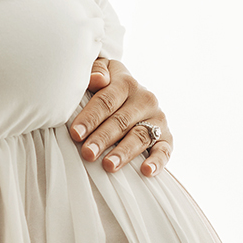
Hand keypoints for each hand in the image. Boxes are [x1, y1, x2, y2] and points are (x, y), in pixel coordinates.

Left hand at [70, 58, 173, 176]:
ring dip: (124, 152)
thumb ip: (96, 70)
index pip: (106, 101)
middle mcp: (145, 99)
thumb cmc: (108, 87)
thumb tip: (98, 79)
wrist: (133, 94)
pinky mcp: (166, 136)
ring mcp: (157, 119)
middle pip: (121, 121)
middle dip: (103, 138)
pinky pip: (165, 150)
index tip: (76, 133)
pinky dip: (157, 161)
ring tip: (109, 165)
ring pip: (140, 137)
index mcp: (126, 83)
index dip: (91, 118)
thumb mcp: (100, 72)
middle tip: (88, 153)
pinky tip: (146, 171)